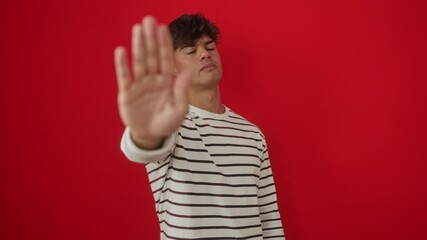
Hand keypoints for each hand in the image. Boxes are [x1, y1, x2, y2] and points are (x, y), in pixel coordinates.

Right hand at [114, 16, 190, 148]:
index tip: (164, 28)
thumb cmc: (167, 123)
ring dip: (139, 45)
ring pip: (139, 62)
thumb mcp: (179, 110)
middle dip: (151, 38)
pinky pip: (125, 76)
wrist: (151, 136)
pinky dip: (122, 64)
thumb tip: (188, 70)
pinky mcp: (127, 93)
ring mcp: (140, 85)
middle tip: (149, 20)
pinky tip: (121, 50)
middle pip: (152, 55)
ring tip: (138, 29)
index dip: (165, 44)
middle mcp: (153, 79)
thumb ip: (181, 90)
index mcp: (167, 81)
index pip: (166, 59)